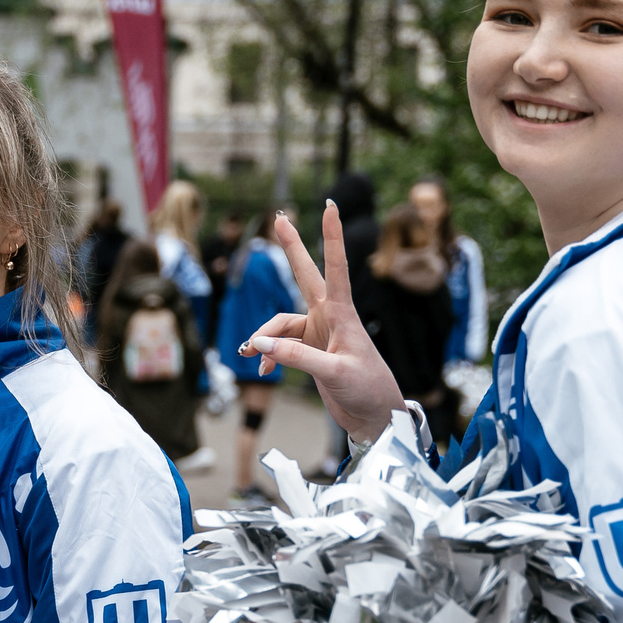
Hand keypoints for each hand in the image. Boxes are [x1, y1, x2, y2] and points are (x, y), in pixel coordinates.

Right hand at [237, 204, 407, 438]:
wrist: (375, 416)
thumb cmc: (366, 389)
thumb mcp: (334, 373)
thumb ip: (297, 357)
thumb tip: (260, 343)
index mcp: (342, 314)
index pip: (336, 267)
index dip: (331, 236)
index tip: (330, 206)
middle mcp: (329, 317)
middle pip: (305, 275)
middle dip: (291, 248)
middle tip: (279, 218)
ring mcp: (318, 332)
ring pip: (280, 324)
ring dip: (263, 338)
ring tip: (247, 356)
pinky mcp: (311, 351)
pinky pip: (280, 346)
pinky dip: (269, 356)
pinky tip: (262, 371)